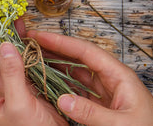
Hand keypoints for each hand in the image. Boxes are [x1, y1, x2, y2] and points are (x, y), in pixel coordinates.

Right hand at [28, 30, 152, 125]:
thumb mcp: (120, 124)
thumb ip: (91, 112)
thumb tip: (62, 99)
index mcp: (120, 76)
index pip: (86, 52)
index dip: (61, 42)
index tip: (40, 36)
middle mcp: (113, 81)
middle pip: (80, 58)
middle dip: (56, 49)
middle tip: (33, 43)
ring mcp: (108, 94)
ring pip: (78, 74)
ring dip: (58, 66)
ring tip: (36, 59)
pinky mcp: (105, 107)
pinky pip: (81, 91)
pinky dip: (64, 86)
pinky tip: (51, 84)